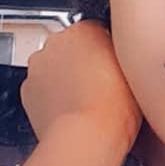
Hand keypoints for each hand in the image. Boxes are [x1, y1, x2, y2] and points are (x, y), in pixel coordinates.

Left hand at [20, 19, 142, 152]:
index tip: (116, 63)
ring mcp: (39, 67)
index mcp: (84, 29)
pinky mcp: (28, 92)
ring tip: (90, 98)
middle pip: (73, 46)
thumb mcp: (135, 67)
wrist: (89, 136)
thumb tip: (125, 52)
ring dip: (68, 77)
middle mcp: (57, 43)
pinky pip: (43, 88)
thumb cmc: (115, 107)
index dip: (109, 48)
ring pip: (55, 66)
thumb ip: (124, 51)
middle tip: (104, 82)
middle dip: (85, 61)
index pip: (98, 29)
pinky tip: (73, 108)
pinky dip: (55, 95)